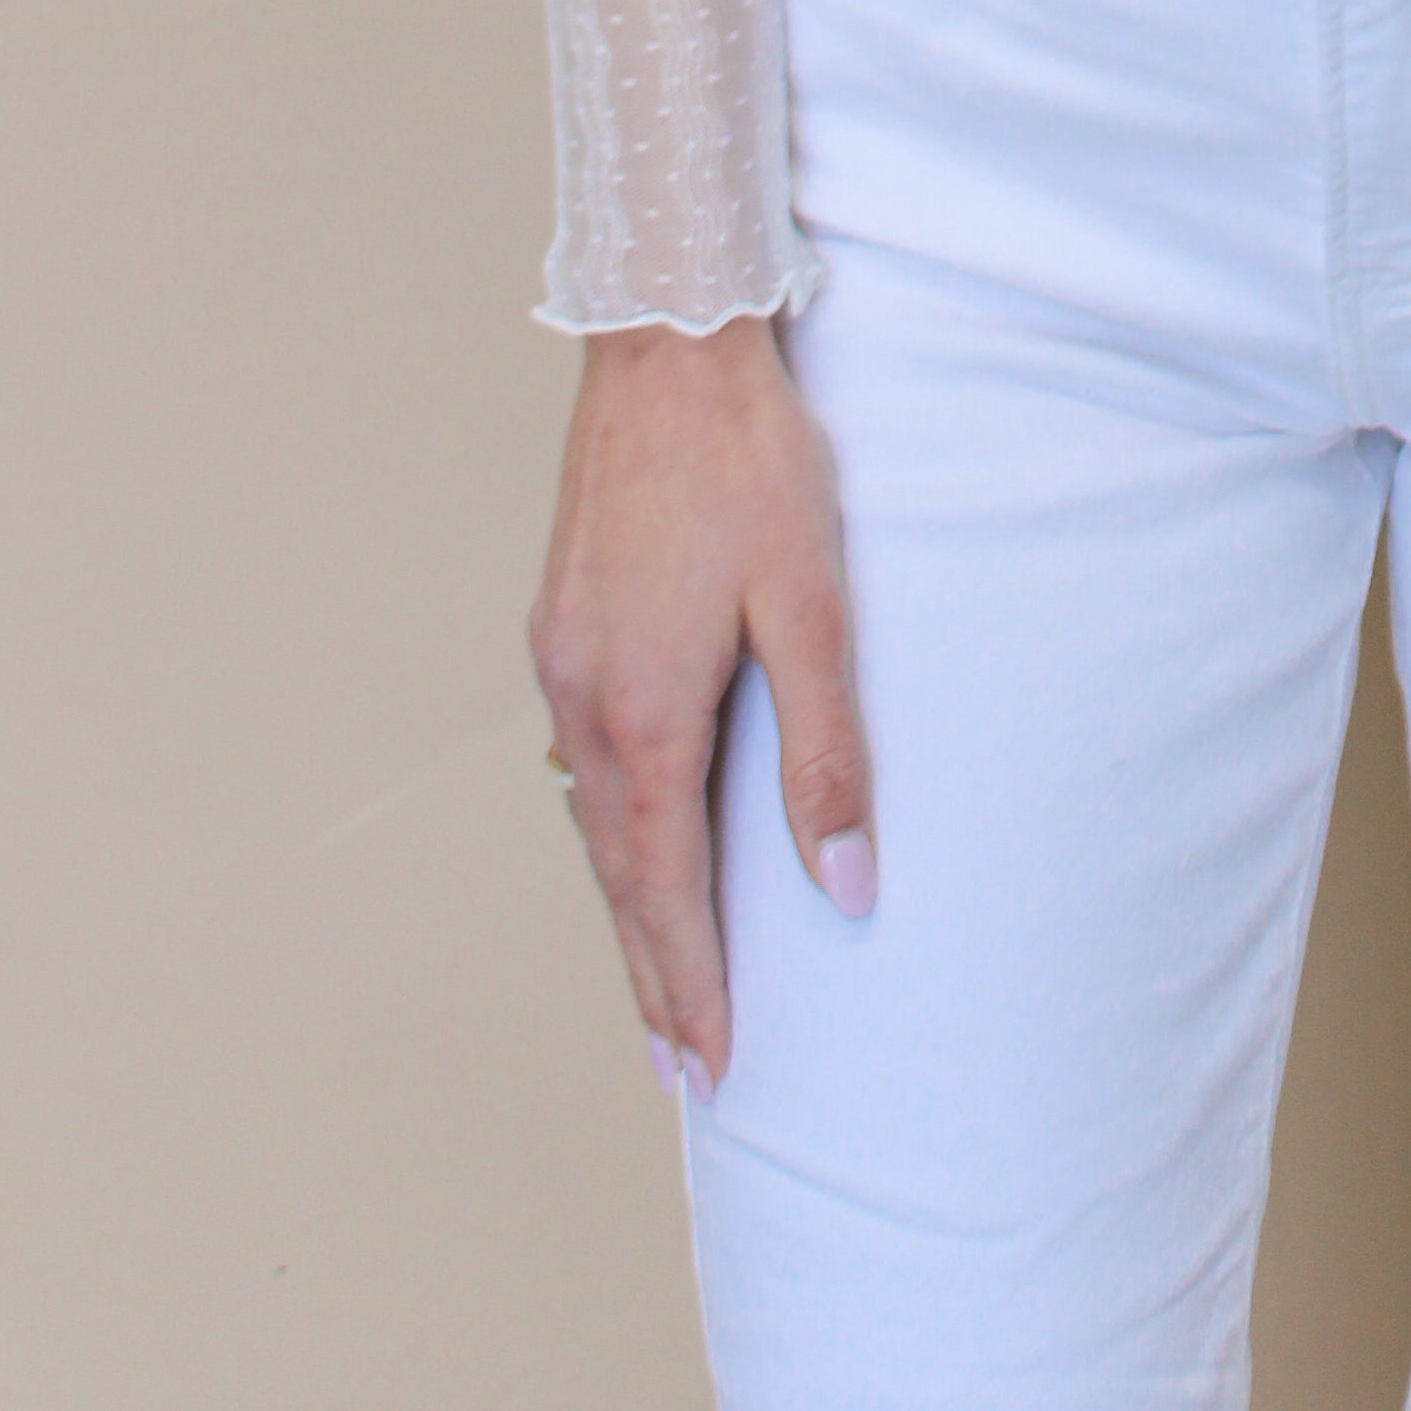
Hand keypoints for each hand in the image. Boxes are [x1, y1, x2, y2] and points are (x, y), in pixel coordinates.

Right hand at [528, 314, 871, 1091]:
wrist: (667, 343)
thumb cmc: (750, 463)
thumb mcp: (811, 605)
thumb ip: (826, 753)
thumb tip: (847, 884)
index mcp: (645, 714)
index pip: (667, 889)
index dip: (691, 982)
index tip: (710, 1065)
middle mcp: (585, 701)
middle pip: (616, 873)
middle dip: (650, 974)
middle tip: (679, 1067)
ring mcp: (563, 660)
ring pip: (591, 819)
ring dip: (627, 906)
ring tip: (658, 980)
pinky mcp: (563, 622)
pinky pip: (581, 759)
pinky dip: (608, 827)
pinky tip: (629, 838)